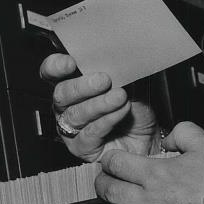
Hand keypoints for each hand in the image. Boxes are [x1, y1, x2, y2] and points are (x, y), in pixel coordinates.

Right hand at [40, 53, 157, 163]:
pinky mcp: (82, 147)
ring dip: (99, 104)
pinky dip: (107, 120)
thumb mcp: (133, 83)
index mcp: (73, 84)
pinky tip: (121, 111)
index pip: (53, 72)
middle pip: (61, 93)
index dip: (56, 66)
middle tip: (104, 80)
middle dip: (82, 86)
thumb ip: (120, 71)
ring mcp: (72, 128)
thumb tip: (118, 57)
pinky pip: (90, 133)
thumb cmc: (137, 108)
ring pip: (75, 114)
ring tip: (120, 97)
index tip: (70, 62)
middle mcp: (67, 106)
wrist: (150, 137)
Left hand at [92, 121, 203, 203]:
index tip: (110, 161)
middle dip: (101, 185)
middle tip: (101, 182)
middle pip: (110, 193)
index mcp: (156, 174)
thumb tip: (167, 138)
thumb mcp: (203, 140)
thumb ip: (180, 132)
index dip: (109, 160)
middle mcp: (150, 203)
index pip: (117, 164)